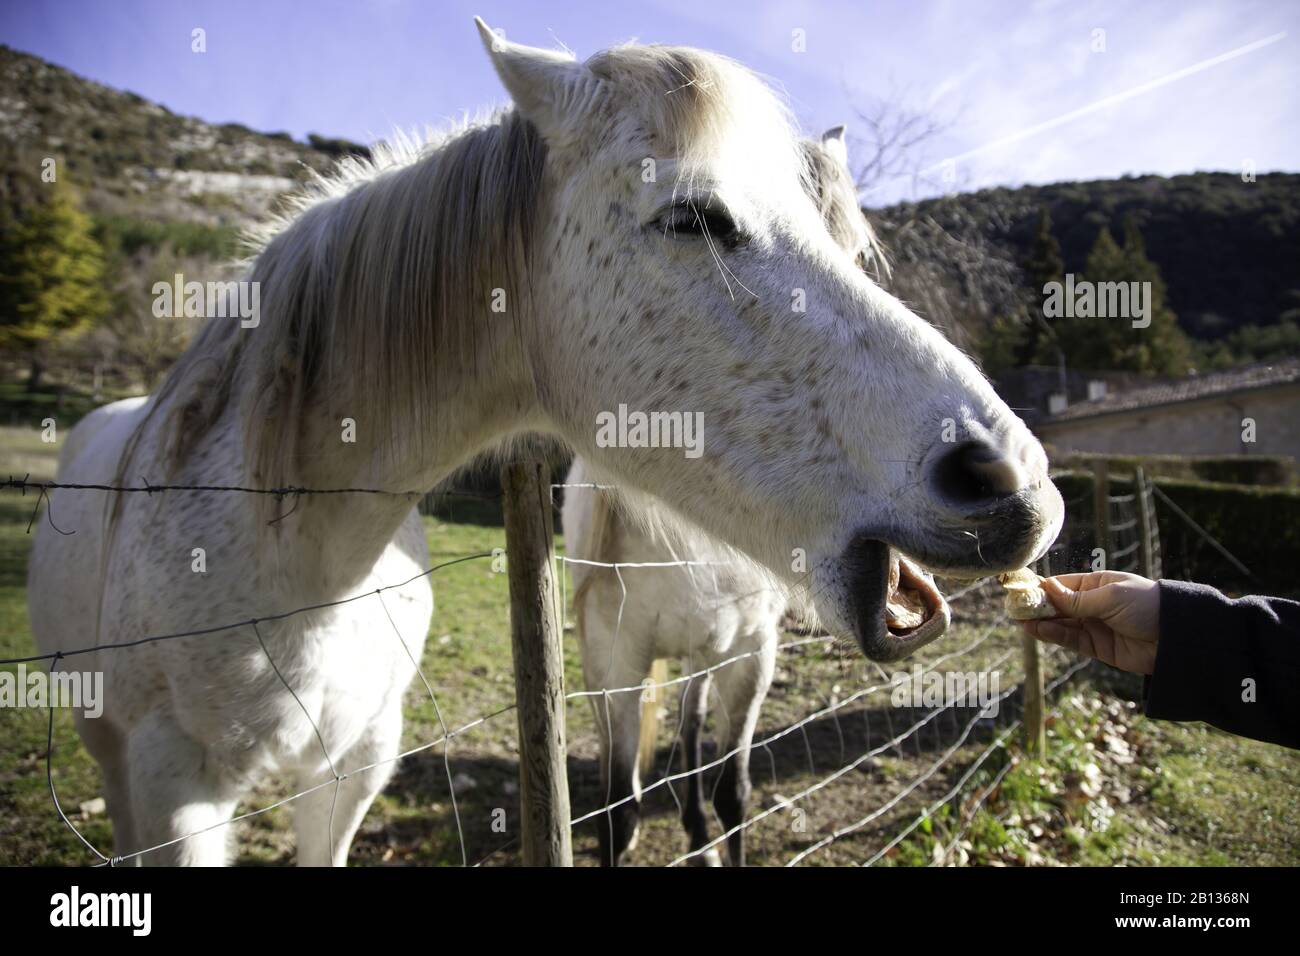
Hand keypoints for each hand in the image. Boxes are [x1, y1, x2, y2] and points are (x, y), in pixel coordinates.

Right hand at [1020, 571, 1160, 674]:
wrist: (1176, 638)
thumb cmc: (1147, 605)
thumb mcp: (1110, 597)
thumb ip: (1077, 599)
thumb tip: (1047, 589)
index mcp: (1098, 584)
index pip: (1063, 585)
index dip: (1042, 588)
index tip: (1021, 590)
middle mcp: (1093, 604)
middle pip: (1058, 605)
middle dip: (1037, 607)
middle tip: (1014, 608)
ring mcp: (1094, 626)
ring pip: (1061, 624)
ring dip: (1041, 622)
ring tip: (1020, 620)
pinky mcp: (1097, 647)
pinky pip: (1070, 640)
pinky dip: (1053, 635)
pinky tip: (1037, 630)